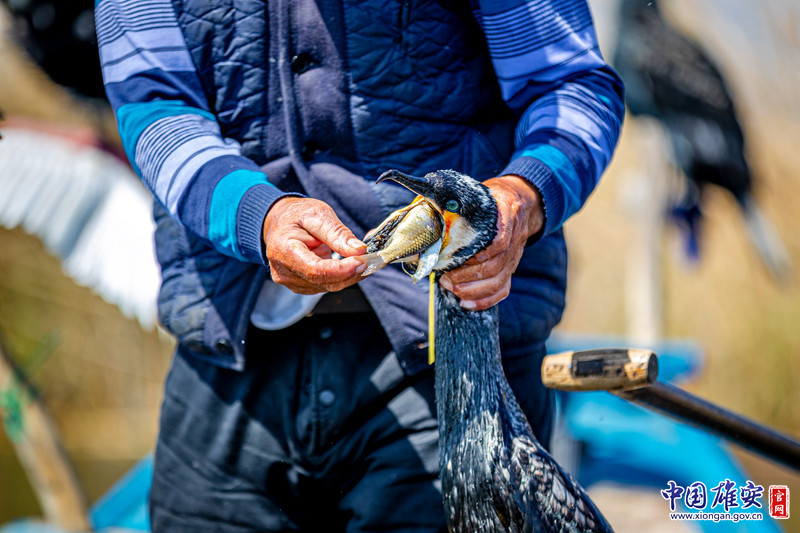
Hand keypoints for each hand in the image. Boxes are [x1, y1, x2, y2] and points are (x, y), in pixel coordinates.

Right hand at [263, 197, 366, 293]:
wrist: (280, 223)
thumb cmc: (296, 216)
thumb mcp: (317, 214)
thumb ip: (337, 233)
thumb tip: (359, 250)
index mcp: (283, 250)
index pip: (315, 270)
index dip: (341, 269)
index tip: (363, 261)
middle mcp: (284, 272)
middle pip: (323, 281)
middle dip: (351, 272)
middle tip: (371, 259)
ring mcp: (291, 282)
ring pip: (328, 286)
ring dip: (350, 275)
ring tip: (363, 258)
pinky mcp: (301, 286)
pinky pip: (326, 285)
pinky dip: (343, 276)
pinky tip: (351, 264)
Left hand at [439, 175, 543, 309]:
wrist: (519, 200)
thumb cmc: (490, 199)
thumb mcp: (478, 194)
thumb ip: (457, 204)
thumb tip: (425, 215)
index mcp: (508, 215)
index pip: (499, 241)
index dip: (478, 255)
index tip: (455, 257)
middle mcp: (515, 238)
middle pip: (495, 266)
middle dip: (466, 276)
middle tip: (444, 277)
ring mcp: (515, 256)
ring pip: (498, 281)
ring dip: (471, 289)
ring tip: (450, 287)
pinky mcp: (511, 268)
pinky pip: (503, 290)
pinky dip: (484, 300)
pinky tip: (465, 303)